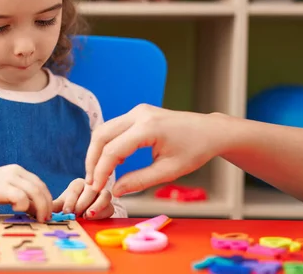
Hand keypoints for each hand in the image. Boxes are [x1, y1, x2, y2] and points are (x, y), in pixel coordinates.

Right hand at [0, 164, 52, 221]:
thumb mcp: (8, 192)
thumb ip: (22, 198)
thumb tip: (37, 211)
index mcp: (19, 171)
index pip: (40, 184)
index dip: (47, 199)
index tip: (47, 212)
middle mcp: (17, 172)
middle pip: (40, 188)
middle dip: (46, 204)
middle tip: (45, 218)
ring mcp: (10, 178)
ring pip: (34, 191)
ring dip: (40, 207)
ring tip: (37, 218)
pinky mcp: (2, 187)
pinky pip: (21, 196)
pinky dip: (23, 205)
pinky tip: (16, 209)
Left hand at [52, 179, 113, 219]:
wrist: (83, 213)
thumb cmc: (71, 206)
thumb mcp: (62, 205)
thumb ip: (55, 206)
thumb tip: (44, 209)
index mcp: (78, 184)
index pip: (75, 189)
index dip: (71, 200)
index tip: (66, 211)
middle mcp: (92, 186)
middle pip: (90, 190)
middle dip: (82, 203)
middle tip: (76, 214)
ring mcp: (102, 193)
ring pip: (104, 196)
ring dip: (96, 206)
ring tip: (87, 216)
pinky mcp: (109, 204)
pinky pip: (109, 206)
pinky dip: (102, 212)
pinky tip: (94, 217)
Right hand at [85, 104, 230, 196]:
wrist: (210, 131)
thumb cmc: (195, 151)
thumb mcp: (169, 172)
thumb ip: (140, 181)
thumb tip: (115, 190)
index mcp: (148, 128)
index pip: (113, 150)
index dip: (101, 170)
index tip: (97, 188)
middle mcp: (139, 114)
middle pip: (101, 135)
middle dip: (92, 160)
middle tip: (92, 182)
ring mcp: (137, 111)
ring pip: (104, 130)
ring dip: (98, 152)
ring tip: (100, 175)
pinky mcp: (138, 113)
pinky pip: (114, 128)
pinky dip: (108, 145)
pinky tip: (113, 163)